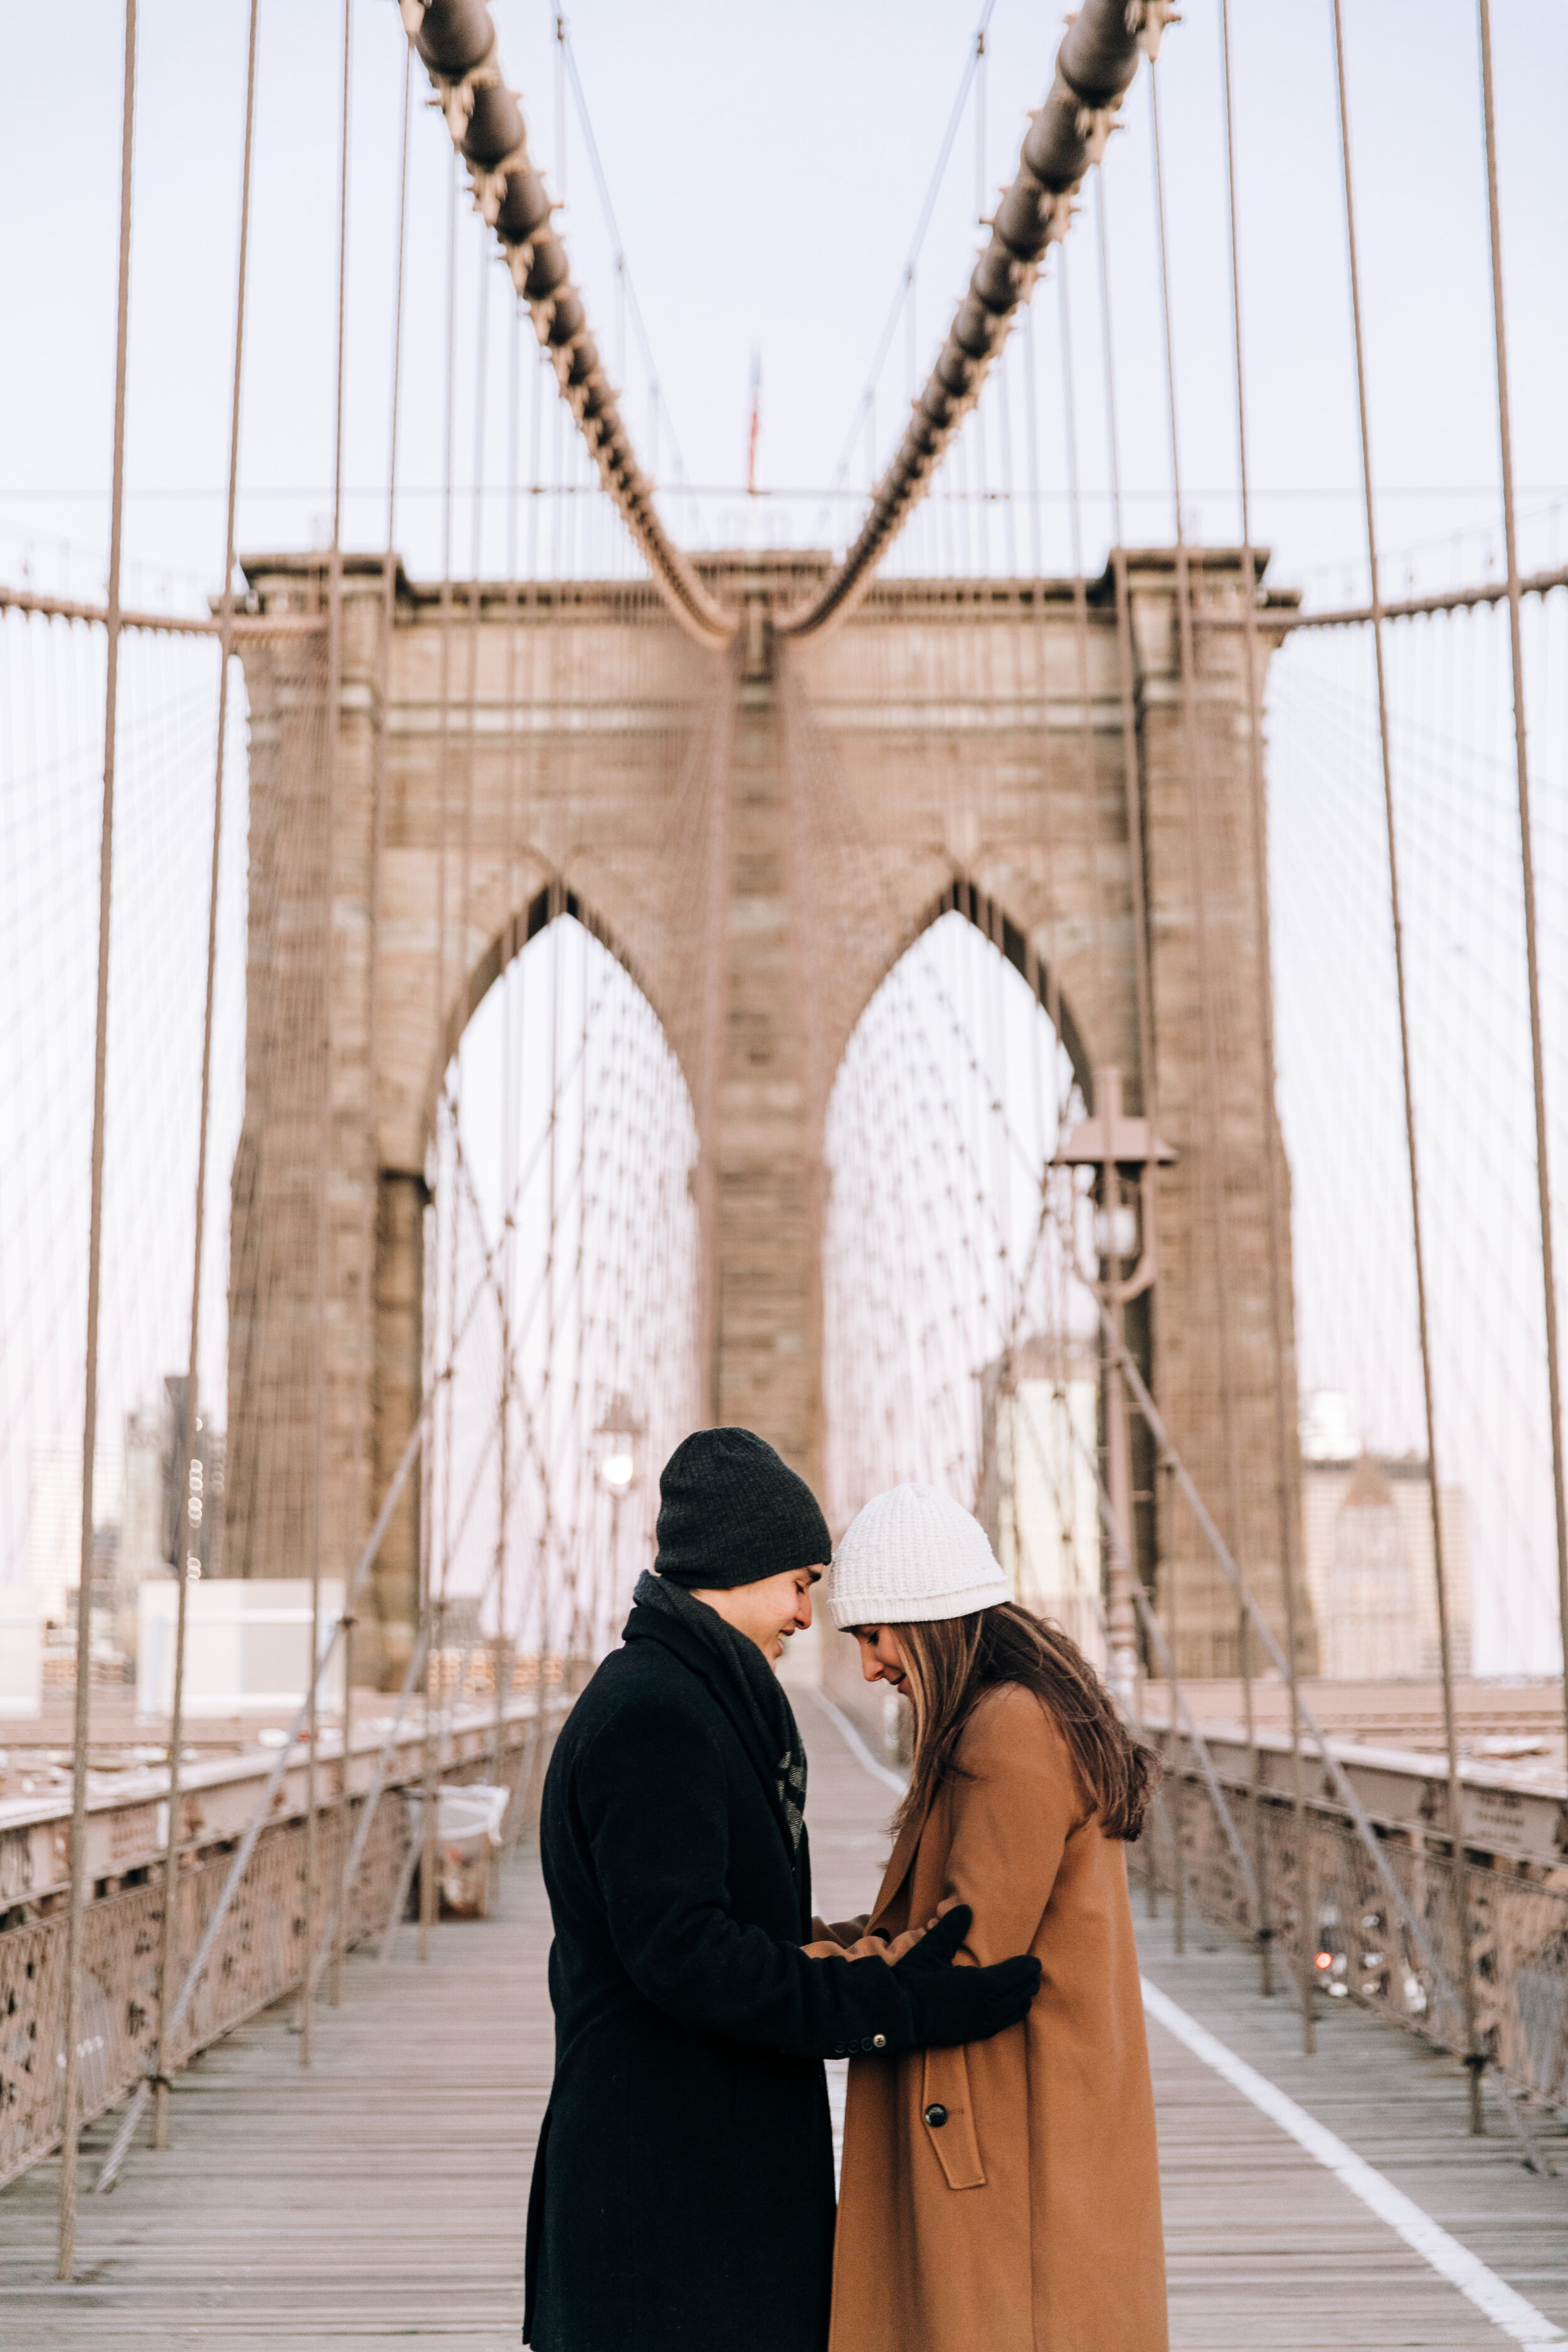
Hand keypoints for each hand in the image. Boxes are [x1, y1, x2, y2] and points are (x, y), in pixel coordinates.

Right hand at [891, 1903, 1040, 2049]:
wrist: (896, 2016)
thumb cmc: (912, 1981)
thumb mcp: (930, 1950)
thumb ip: (950, 1930)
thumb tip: (965, 1908)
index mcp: (978, 1986)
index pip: (1013, 1976)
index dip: (1026, 1969)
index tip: (1036, 1962)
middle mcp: (983, 2007)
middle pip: (1017, 1996)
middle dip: (1028, 1985)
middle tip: (1035, 1975)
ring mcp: (977, 2024)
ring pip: (1010, 2014)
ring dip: (1021, 2001)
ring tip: (1027, 1993)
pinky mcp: (969, 2035)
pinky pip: (998, 2027)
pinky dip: (1009, 2017)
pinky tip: (1007, 2013)